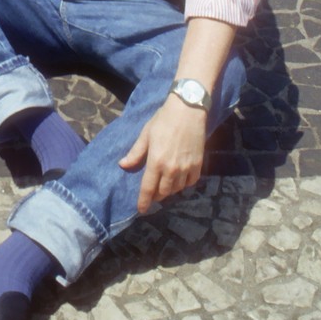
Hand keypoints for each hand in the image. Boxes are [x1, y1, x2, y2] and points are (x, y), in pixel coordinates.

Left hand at [119, 96, 206, 213]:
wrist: (188, 109)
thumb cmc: (163, 119)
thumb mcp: (146, 134)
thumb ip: (136, 153)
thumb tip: (123, 165)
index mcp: (156, 161)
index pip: (148, 189)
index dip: (144, 201)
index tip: (141, 210)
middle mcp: (171, 169)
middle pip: (163, 192)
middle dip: (156, 195)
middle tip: (152, 192)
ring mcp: (186, 168)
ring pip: (177, 189)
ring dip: (169, 189)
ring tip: (165, 183)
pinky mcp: (198, 165)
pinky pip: (190, 183)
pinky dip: (184, 184)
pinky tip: (180, 178)